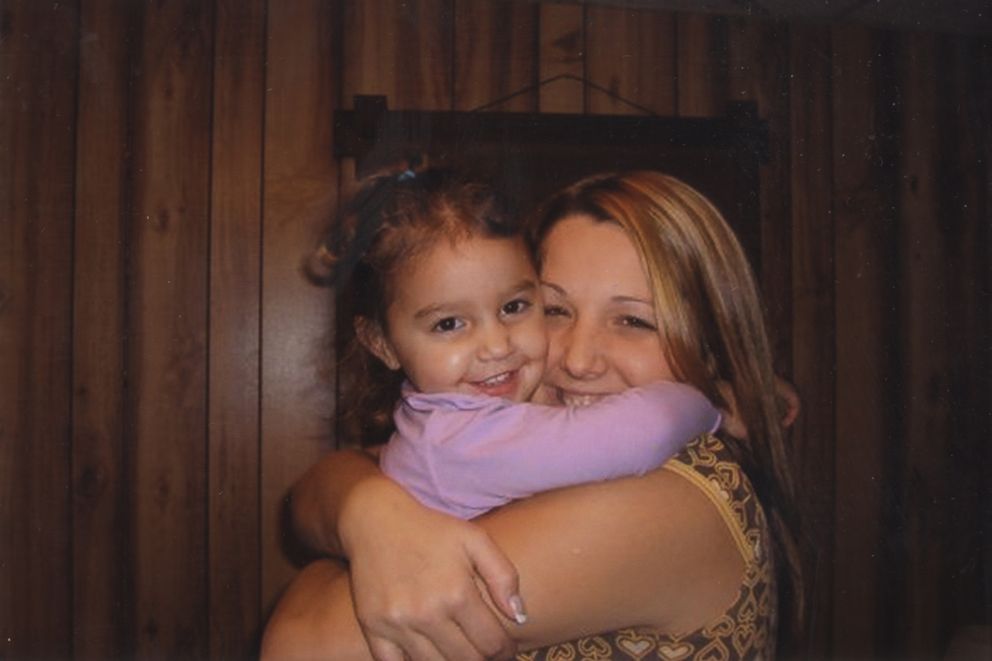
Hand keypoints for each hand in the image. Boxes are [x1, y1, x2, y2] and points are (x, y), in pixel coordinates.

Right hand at [340, 476, 522, 659]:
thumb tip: (518, 618)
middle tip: (485, 652)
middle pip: (466, 660)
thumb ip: (504, 576)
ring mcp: (397, 623)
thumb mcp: (475, 539)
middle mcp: (427, 613)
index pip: (491, 644)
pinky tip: (428, 654)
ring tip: (460, 652)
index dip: (505, 651)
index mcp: (457, 592)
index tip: (506, 650)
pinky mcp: (372, 627)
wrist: (376, 521)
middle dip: (482, 659)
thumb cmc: (431, 529)